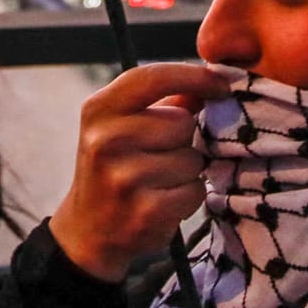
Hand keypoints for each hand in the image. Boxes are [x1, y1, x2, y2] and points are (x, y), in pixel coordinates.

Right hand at [48, 63, 227, 281]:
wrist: (88, 230)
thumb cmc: (114, 168)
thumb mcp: (123, 126)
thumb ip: (164, 102)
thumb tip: (208, 83)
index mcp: (98, 110)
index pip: (153, 77)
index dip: (193, 76)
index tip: (220, 85)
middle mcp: (105, 140)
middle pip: (182, 122)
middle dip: (183, 138)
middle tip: (159, 155)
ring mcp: (124, 178)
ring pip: (192, 159)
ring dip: (186, 171)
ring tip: (158, 181)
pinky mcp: (145, 211)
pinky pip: (194, 190)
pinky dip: (188, 197)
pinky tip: (163, 202)